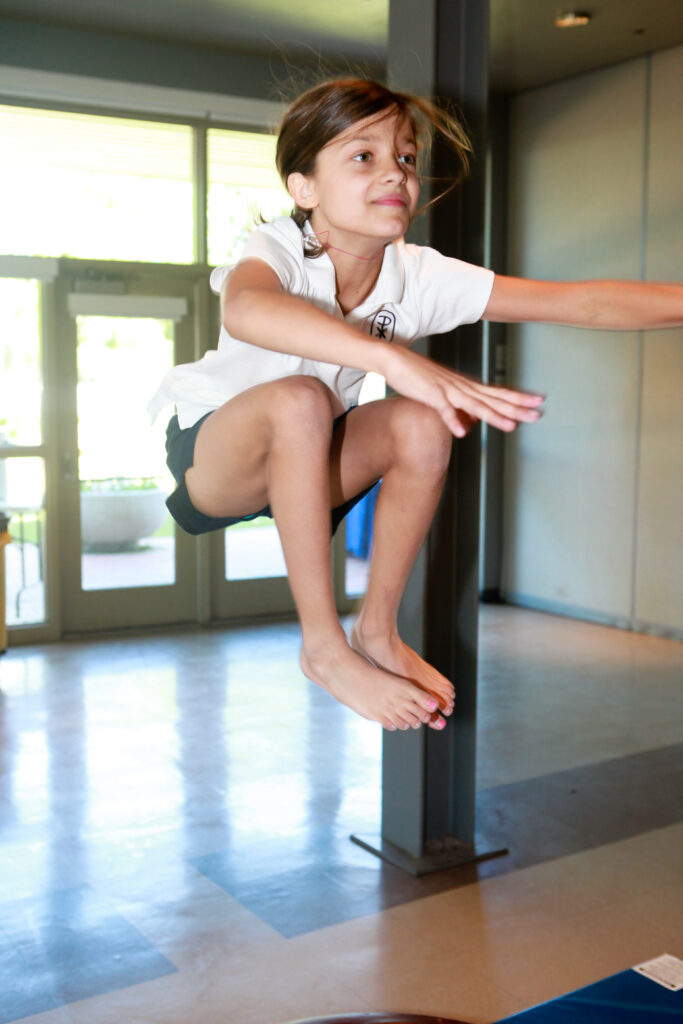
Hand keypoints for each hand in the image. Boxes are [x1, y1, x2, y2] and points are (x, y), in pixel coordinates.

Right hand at [383, 345, 544, 436]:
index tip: (537, 401)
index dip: (518, 398)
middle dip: (516, 408)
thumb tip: (472, 422)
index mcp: (466, 386)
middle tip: (538, 414)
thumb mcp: (444, 393)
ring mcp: (447, 391)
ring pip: (475, 405)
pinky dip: (453, 421)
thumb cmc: (418, 376)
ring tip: (511, 426)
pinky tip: (462, 433)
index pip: (498, 393)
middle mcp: (462, 387)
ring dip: (493, 416)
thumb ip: (459, 408)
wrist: (395, 359)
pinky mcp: (431, 395)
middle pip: (493, 399)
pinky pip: (444, 410)